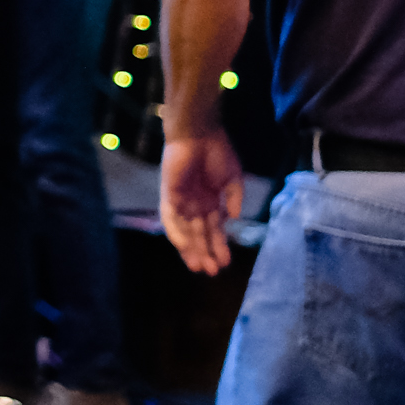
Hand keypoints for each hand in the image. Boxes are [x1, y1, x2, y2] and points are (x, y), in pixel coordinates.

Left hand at [158, 129, 245, 276]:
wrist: (199, 132)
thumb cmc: (217, 151)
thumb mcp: (234, 178)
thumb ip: (235, 198)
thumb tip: (234, 218)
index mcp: (210, 200)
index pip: (214, 229)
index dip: (219, 245)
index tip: (226, 263)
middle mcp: (195, 204)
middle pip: (199, 234)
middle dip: (206, 253)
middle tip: (213, 272)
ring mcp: (181, 201)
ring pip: (185, 231)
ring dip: (192, 249)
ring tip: (201, 266)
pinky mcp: (169, 195)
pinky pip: (170, 218)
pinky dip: (177, 233)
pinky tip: (186, 247)